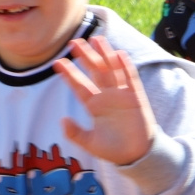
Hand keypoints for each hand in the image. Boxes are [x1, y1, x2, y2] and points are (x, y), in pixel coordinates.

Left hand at [54, 37, 157, 166]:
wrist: (136, 155)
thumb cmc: (113, 149)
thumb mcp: (90, 143)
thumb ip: (75, 133)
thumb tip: (62, 119)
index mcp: (94, 106)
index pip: (79, 86)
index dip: (69, 74)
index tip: (58, 62)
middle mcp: (107, 97)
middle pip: (95, 72)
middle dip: (85, 57)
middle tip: (74, 42)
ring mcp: (121, 95)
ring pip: (111, 70)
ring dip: (104, 55)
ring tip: (96, 39)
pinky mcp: (136, 97)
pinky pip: (130, 79)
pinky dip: (125, 67)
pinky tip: (119, 54)